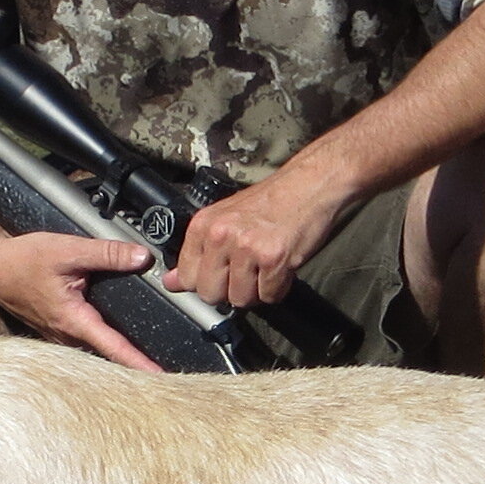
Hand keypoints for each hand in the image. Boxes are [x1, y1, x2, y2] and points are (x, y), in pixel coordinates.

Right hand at [0, 227, 165, 371]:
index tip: (160, 379)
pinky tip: (114, 340)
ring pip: (94, 350)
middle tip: (163, 373)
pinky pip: (83, 342)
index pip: (113, 347)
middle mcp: (66, 334)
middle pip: (107, 355)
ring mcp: (58, 335)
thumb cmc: (21, 260)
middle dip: (133, 363)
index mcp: (73, 320)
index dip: (139, 363)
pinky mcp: (55, 329)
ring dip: (117, 355)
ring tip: (145, 362)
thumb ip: (107, 254)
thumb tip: (140, 258)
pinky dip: (101, 343)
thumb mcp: (68, 250)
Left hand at [167, 165, 352, 311]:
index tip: (221, 275)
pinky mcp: (273, 258)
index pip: (186, 277)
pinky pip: (269, 296)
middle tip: (248, 271)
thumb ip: (198, 252)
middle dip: (230, 290)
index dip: (206, 282)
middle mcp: (220, 235)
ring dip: (257, 290)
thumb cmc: (272, 201)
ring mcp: (246, 247)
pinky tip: (282, 267)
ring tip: (266, 267)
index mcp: (203, 225)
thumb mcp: (226, 219)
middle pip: (211, 294)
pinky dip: (279, 288)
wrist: (311, 184)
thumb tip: (172, 282)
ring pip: (241, 299)